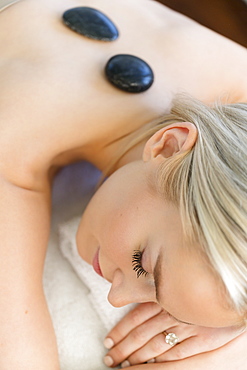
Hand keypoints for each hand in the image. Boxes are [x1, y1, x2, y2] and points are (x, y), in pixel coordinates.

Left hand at [103, 302, 244, 367]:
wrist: (227, 293)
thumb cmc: (197, 289)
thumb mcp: (173, 287)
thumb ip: (156, 294)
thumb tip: (128, 295)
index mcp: (165, 297)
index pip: (136, 317)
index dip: (120, 330)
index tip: (108, 341)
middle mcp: (173, 311)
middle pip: (142, 333)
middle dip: (123, 348)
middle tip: (109, 357)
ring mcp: (188, 326)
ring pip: (155, 346)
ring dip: (137, 357)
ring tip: (122, 364)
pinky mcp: (203, 339)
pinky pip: (177, 354)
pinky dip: (160, 362)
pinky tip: (147, 366)